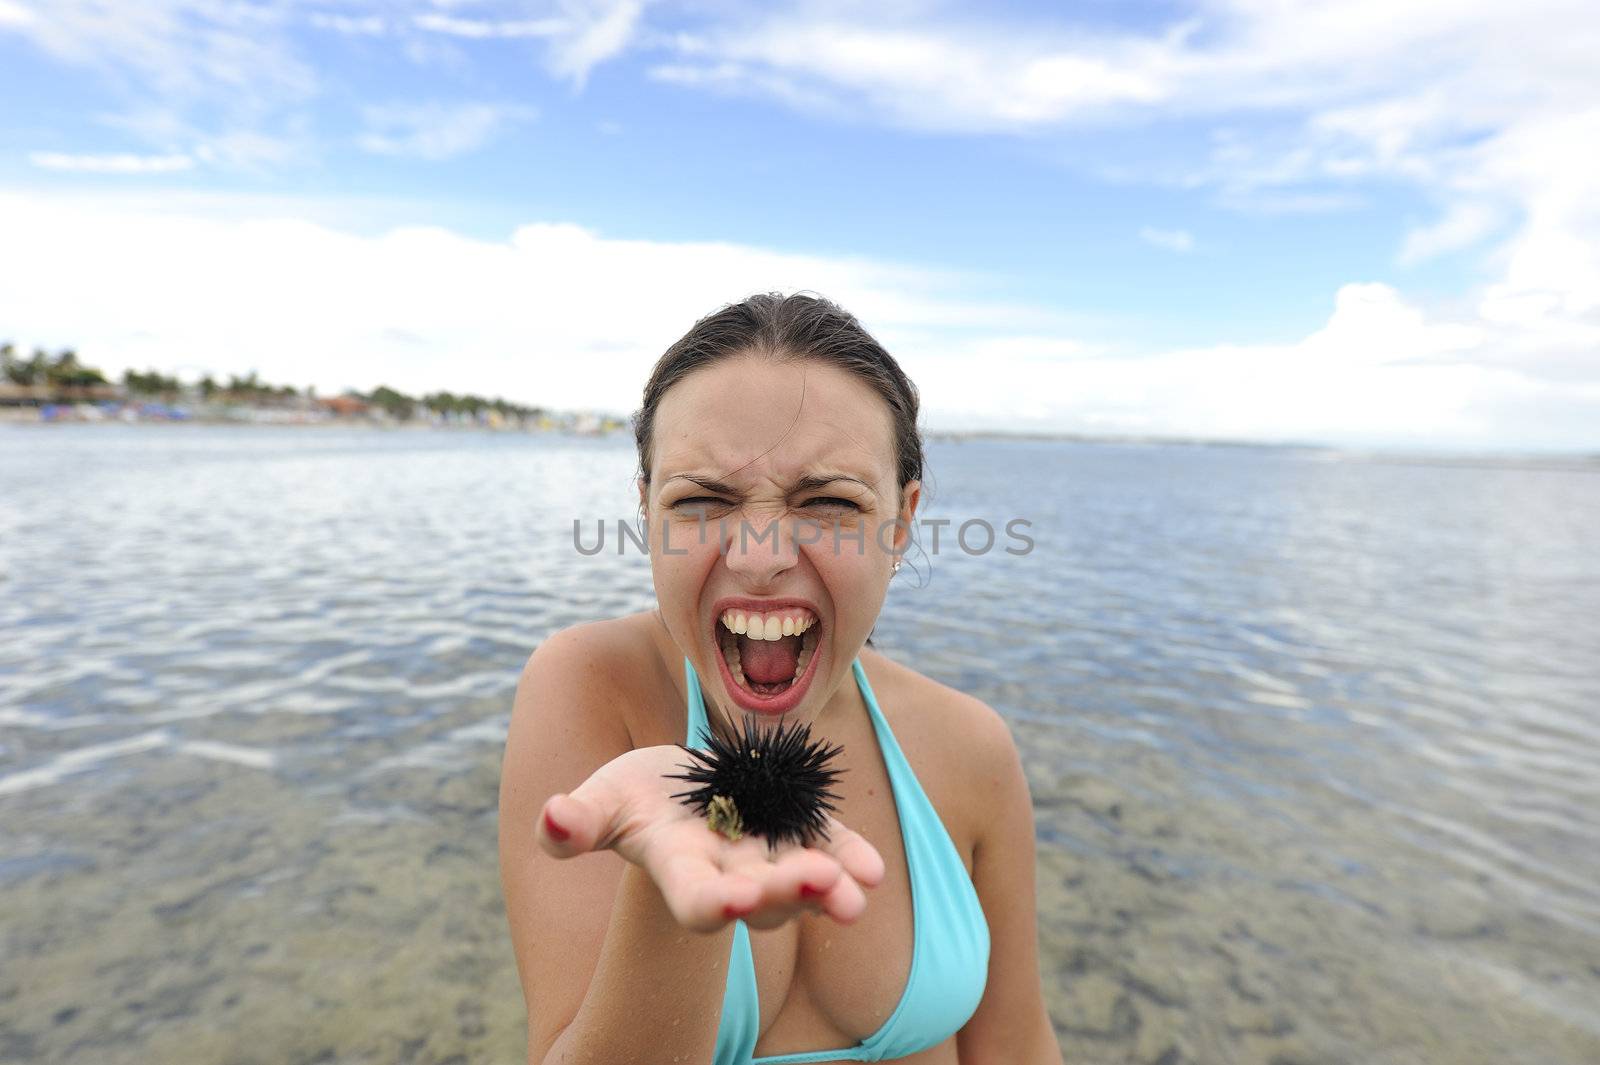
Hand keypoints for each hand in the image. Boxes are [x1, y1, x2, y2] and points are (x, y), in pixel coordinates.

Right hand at [536, 744, 885, 932]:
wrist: (683, 786)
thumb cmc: (636, 795)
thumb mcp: (604, 798)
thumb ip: (578, 821)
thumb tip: (550, 820)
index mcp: (680, 870)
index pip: (696, 899)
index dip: (713, 903)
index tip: (732, 900)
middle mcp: (731, 875)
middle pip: (762, 901)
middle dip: (788, 894)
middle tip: (817, 884)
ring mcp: (772, 858)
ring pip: (803, 886)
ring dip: (829, 888)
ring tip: (856, 891)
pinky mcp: (804, 833)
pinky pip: (833, 850)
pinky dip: (853, 859)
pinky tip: (873, 871)